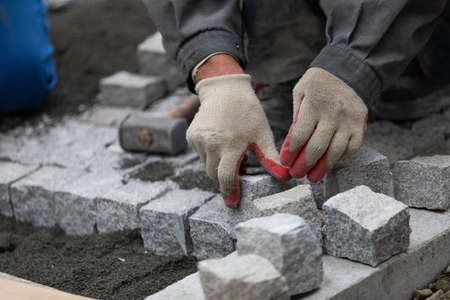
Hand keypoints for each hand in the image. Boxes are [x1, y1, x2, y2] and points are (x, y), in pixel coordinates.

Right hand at [188, 74, 290, 207]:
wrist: (225, 90)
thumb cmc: (248, 112)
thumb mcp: (262, 133)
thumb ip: (270, 157)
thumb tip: (285, 177)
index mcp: (230, 145)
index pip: (226, 176)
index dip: (229, 191)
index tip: (232, 202)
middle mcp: (211, 143)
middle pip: (215, 174)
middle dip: (224, 178)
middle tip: (236, 173)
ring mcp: (199, 140)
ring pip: (207, 164)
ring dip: (217, 165)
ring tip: (230, 152)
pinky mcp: (191, 135)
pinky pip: (201, 154)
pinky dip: (210, 154)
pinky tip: (220, 142)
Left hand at [280, 67, 367, 181]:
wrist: (348, 71)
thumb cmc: (318, 83)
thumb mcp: (301, 92)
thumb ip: (296, 116)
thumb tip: (291, 143)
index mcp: (314, 106)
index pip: (299, 135)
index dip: (291, 152)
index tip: (285, 162)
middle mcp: (332, 115)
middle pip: (317, 147)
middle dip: (304, 164)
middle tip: (297, 174)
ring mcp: (348, 121)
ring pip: (335, 151)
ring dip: (322, 167)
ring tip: (313, 177)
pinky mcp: (360, 125)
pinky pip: (352, 148)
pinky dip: (341, 158)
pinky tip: (331, 163)